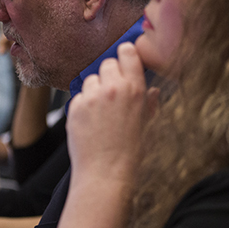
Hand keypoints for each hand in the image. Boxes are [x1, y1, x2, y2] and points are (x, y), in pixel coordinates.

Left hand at [66, 42, 146, 184]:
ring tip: (101, 113)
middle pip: (107, 63)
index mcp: (135, 90)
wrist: (105, 174)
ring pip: (91, 80)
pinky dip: (83, 105)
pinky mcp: (74, 107)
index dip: (125, 55)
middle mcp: (112, 88)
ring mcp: (91, 97)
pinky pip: (78, 97)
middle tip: (112, 93)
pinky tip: (90, 123)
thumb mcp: (147, 126)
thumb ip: (149, 104)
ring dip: (95, 90)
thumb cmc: (130, 154)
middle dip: (109, 74)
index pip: (127, 53)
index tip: (124, 58)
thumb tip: (153, 91)